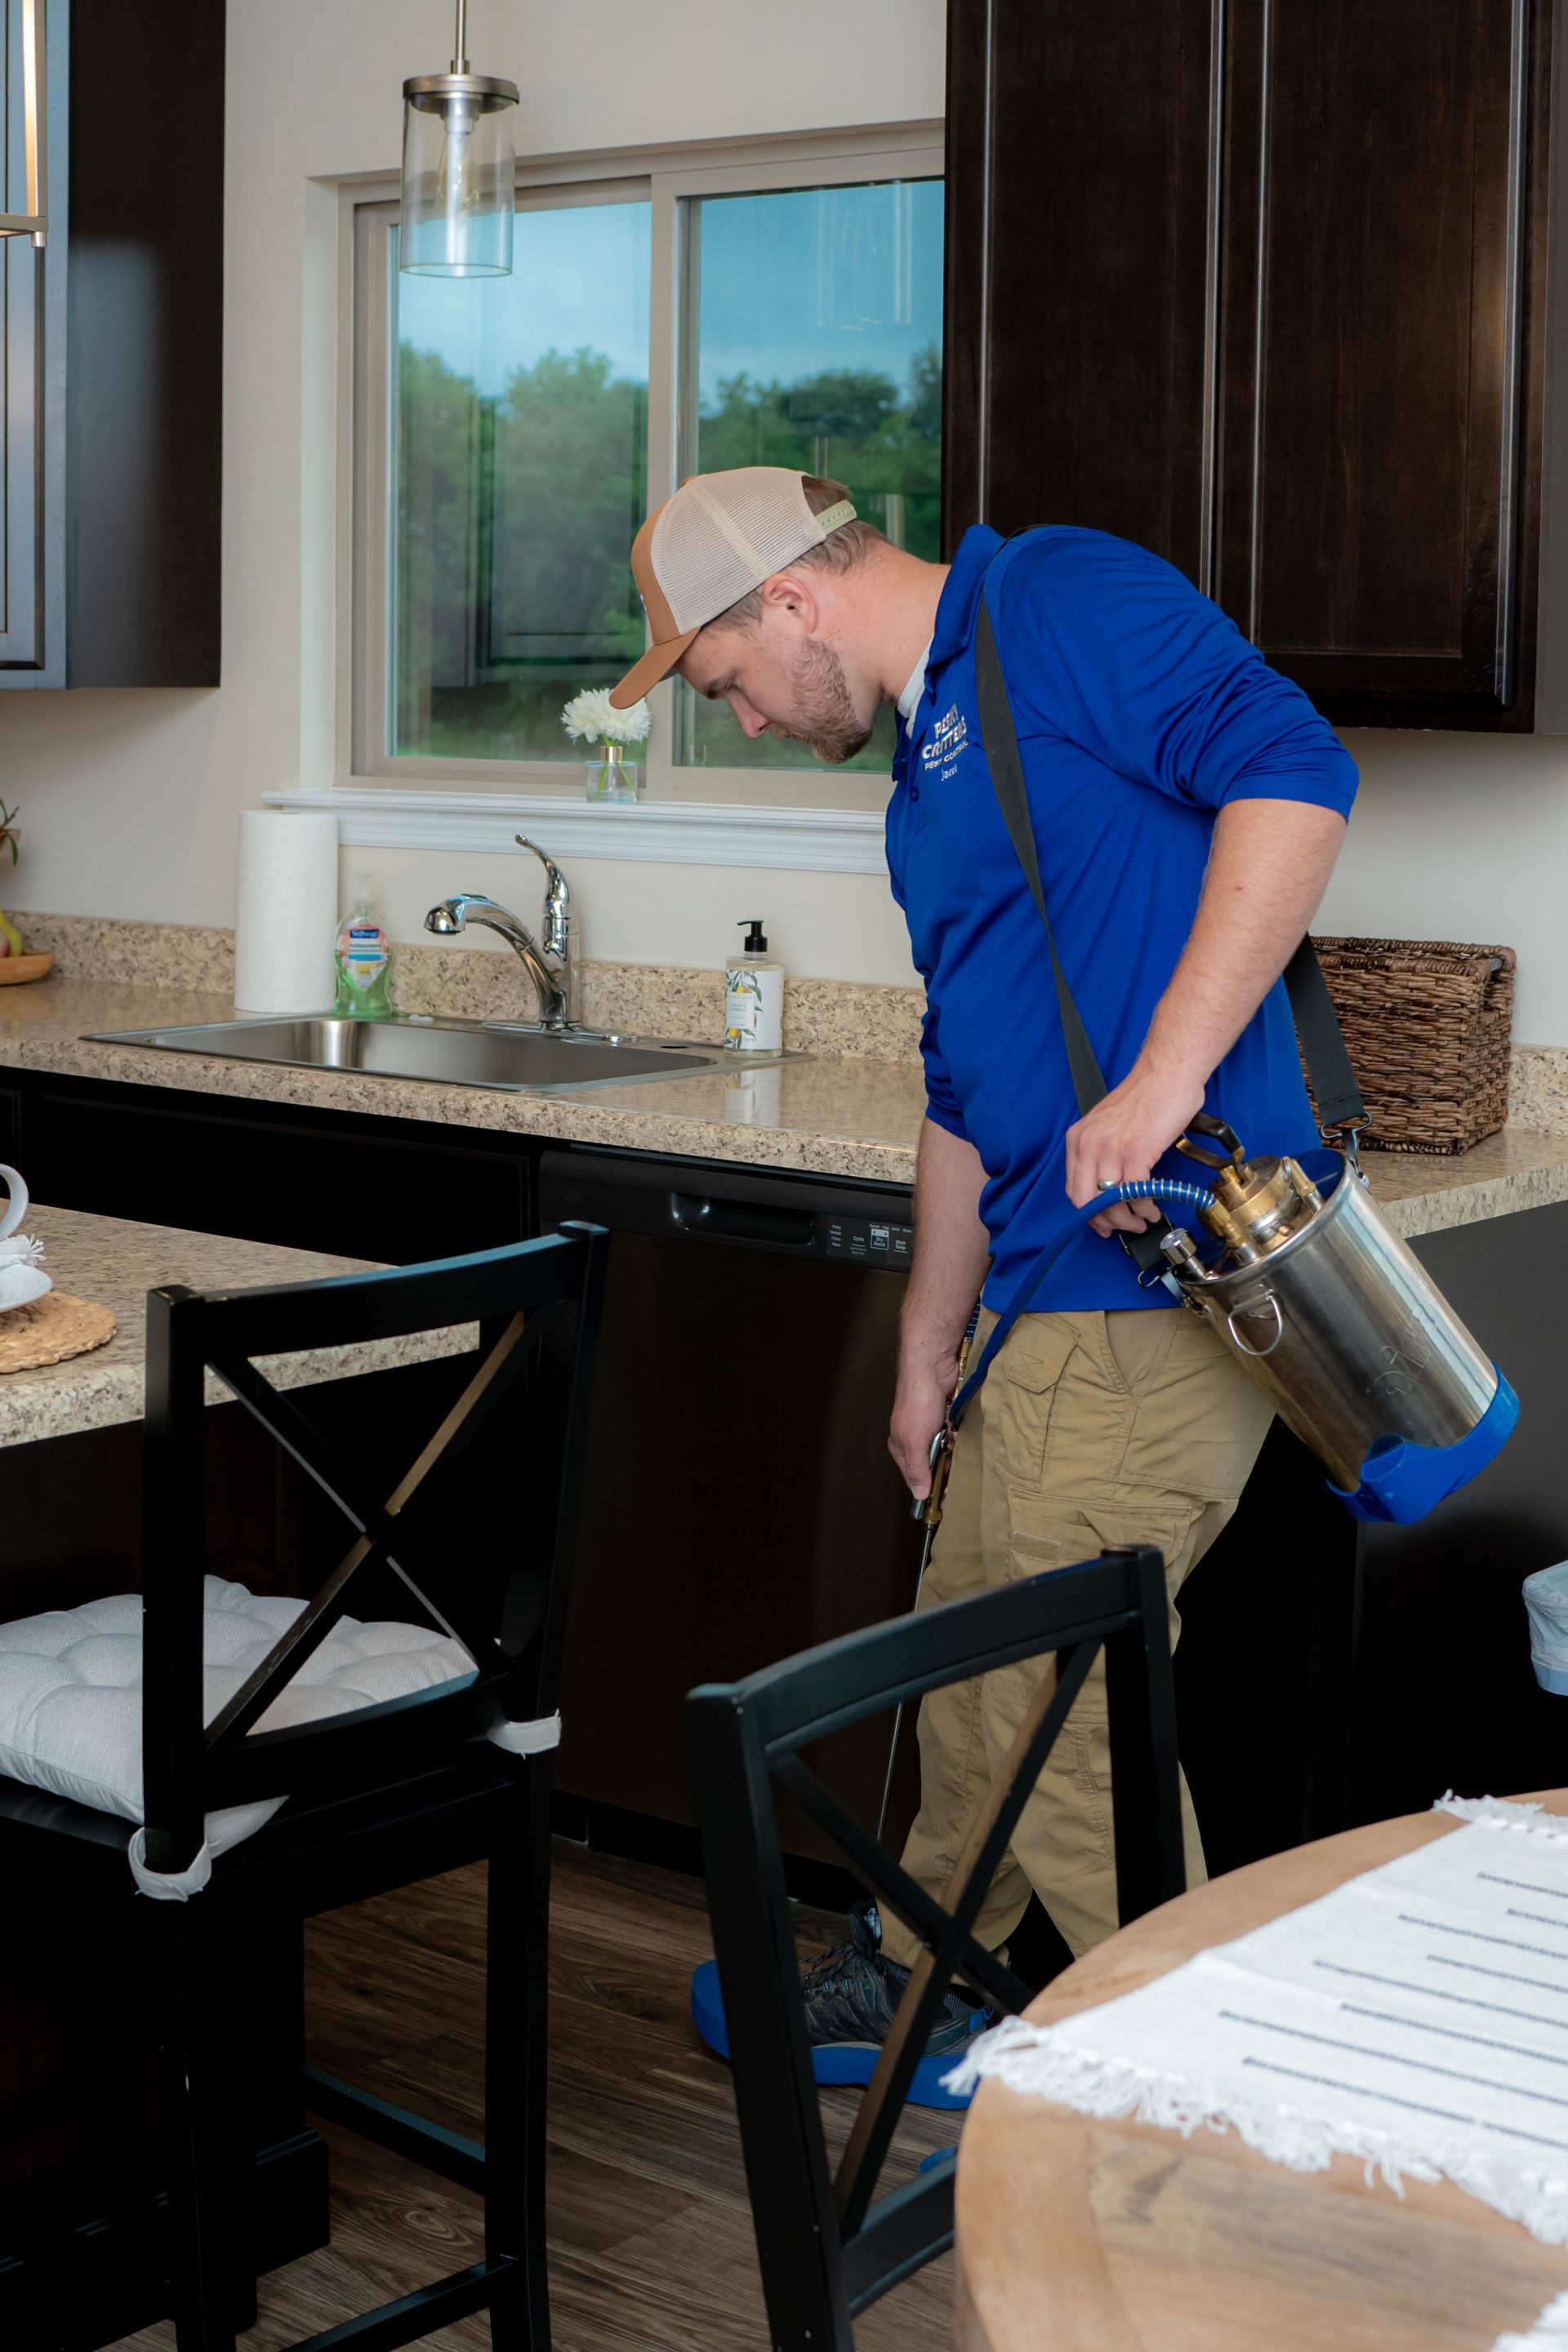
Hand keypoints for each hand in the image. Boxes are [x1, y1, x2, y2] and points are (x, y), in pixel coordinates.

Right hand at [889, 1352, 958, 1498]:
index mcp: (902, 1447)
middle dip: (946, 1472)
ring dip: (956, 1453)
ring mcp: (932, 1426)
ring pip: (947, 1450)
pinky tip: (966, 1436)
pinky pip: (957, 1433)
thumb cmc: (918, 1403)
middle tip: (963, 1485)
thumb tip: (919, 1495)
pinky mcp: (948, 1415)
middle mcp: (916, 1438)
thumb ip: (916, 1468)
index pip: (915, 1477)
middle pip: (933, 1464)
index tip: (946, 1506)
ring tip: (964, 1457)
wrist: (932, 1365)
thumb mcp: (914, 1440)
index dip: (929, 1491)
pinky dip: (962, 1436)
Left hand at [1065, 1062, 1205, 1236]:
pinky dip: (1144, 1207)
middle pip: (1086, 1201)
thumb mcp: (1108, 1126)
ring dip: (1128, 1218)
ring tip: (1143, 1219)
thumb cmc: (1145, 1098)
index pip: (1073, 1190)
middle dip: (1107, 1222)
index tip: (1103, 1224)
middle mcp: (1089, 1145)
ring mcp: (1111, 1148)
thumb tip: (1110, 1188)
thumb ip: (1103, 1153)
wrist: (1167, 1073)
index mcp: (1078, 1139)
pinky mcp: (1136, 1151)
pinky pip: (1135, 1193)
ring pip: (1110, 1201)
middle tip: (1125, 1227)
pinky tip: (1152, 1208)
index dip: (1089, 1214)